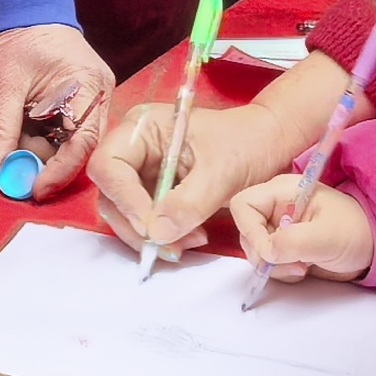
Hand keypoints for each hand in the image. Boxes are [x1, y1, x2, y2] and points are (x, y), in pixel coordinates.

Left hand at [0, 22, 113, 192]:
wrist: (26, 6)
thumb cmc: (18, 36)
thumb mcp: (5, 85)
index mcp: (88, 85)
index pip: (84, 142)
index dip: (60, 171)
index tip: (35, 189)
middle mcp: (99, 94)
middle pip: (80, 148)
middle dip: (46, 165)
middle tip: (15, 174)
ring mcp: (93, 98)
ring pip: (70, 143)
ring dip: (40, 152)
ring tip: (11, 146)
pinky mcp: (82, 101)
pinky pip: (65, 132)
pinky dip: (42, 140)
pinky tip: (21, 136)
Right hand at [95, 52, 343, 256]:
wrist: (266, 146)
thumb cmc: (245, 144)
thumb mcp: (221, 172)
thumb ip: (188, 202)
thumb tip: (156, 233)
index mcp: (142, 128)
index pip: (109, 166)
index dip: (123, 198)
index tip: (151, 226)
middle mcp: (134, 149)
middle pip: (111, 195)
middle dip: (137, 226)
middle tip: (170, 247)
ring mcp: (141, 172)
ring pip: (125, 214)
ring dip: (151, 237)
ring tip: (190, 243)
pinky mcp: (153, 194)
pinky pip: (145, 221)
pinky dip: (163, 237)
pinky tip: (191, 238)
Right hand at [227, 174, 374, 281]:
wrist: (372, 248)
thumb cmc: (355, 231)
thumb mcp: (326, 236)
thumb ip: (293, 242)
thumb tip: (266, 253)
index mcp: (283, 191)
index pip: (243, 205)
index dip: (250, 230)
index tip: (270, 252)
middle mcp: (276, 207)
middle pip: (246, 231)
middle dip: (264, 254)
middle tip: (293, 263)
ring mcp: (278, 228)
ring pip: (255, 251)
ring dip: (275, 266)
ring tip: (303, 266)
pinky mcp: (284, 246)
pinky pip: (267, 263)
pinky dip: (281, 272)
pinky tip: (304, 269)